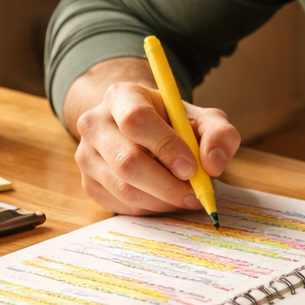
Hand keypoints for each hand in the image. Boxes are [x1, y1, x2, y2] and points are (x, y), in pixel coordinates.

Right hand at [72, 77, 240, 215]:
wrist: (141, 130)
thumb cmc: (172, 123)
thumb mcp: (201, 119)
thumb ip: (218, 134)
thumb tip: (213, 164)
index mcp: (121, 96)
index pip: (136, 120)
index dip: (165, 147)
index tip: (191, 167)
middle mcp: (95, 123)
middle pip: (126, 161)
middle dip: (166, 184)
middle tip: (193, 193)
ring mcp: (86, 154)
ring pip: (123, 188)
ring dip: (161, 200)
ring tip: (183, 196)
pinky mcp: (88, 183)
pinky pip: (119, 205)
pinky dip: (148, 208)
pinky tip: (163, 198)